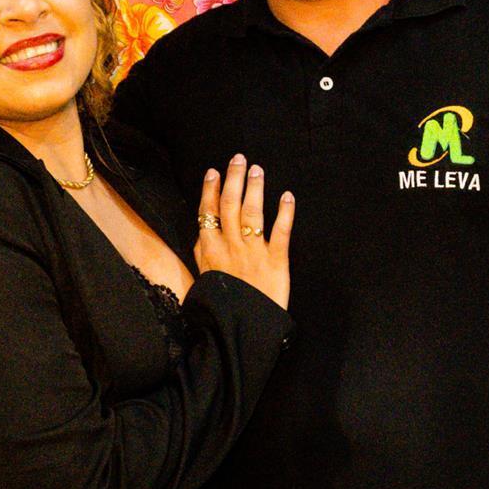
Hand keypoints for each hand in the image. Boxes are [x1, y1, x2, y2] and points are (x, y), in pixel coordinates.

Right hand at [195, 154, 293, 309]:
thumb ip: (203, 253)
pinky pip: (280, 233)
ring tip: (258, 169)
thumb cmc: (224, 306)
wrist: (241, 330)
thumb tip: (202, 232)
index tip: (214, 172)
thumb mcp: (204, 278)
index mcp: (211, 251)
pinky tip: (287, 196)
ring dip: (255, 189)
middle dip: (234, 179)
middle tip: (239, 158)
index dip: (211, 190)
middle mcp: (230, 247)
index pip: (209, 214)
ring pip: (252, 214)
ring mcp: (253, 253)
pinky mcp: (276, 262)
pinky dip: (285, 213)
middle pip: (230, 206)